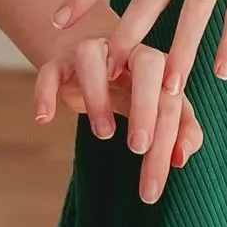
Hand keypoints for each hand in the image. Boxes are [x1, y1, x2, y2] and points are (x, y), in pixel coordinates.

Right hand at [33, 23, 205, 203]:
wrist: (98, 54)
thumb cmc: (136, 88)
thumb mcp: (159, 106)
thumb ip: (179, 130)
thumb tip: (181, 159)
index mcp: (162, 67)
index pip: (172, 100)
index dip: (171, 137)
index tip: (163, 174)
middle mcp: (131, 53)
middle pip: (148, 64)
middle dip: (146, 105)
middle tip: (139, 147)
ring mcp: (95, 53)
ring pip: (95, 59)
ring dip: (99, 96)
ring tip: (104, 134)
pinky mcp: (60, 62)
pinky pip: (50, 70)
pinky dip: (45, 92)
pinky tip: (44, 118)